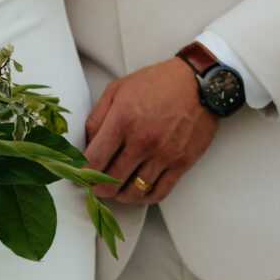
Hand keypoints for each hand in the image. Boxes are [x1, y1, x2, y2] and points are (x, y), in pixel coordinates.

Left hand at [85, 58, 220, 203]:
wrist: (200, 82)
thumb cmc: (157, 83)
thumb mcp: (117, 90)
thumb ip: (97, 118)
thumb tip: (86, 145)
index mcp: (122, 121)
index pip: (94, 161)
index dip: (81, 174)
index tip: (78, 176)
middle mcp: (142, 141)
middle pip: (111, 181)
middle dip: (97, 188)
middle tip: (94, 185)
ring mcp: (164, 154)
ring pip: (134, 192)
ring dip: (119, 195)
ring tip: (115, 188)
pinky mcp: (182, 163)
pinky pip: (159, 192)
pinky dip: (144, 198)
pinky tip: (137, 190)